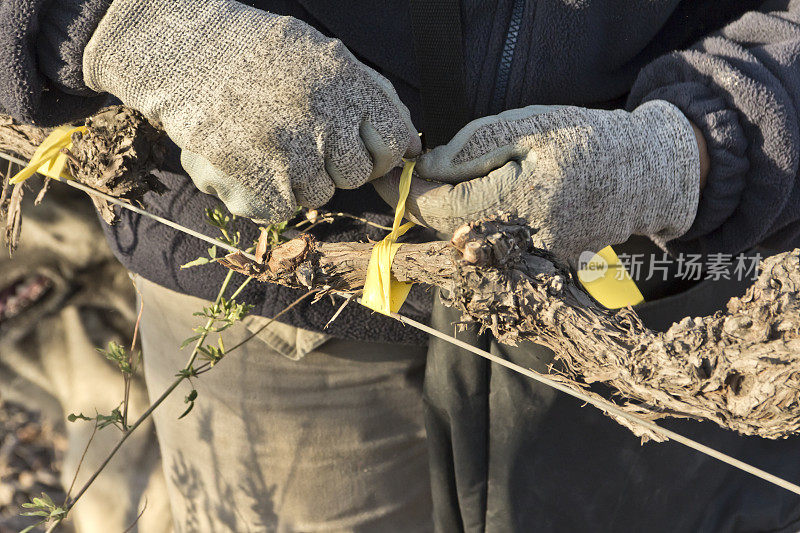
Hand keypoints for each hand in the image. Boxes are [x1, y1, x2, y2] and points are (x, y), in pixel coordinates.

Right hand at [83, 0, 420, 221]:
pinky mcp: (258, 187)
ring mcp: (289, 159)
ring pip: (319, 195)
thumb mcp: (324, 59)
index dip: (379, 149)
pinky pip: (282, 210)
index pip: (393, 143)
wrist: (183, 58)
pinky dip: (268, 194)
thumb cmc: (260, 57)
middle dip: (335, 162)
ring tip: (269, 144)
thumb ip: (375, 99)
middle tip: (302, 138)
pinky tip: (250, 161)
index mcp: (344, 86)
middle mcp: (322, 124)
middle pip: (355, 175)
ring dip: (299, 178)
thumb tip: (414, 146)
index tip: (359, 144)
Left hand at [374, 102, 699, 264]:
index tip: (388, 180)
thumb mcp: (530, 126)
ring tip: (440, 192)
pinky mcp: (548, 269)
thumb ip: (473, 148)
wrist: (645, 173)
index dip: (408, 196)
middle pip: (452, 234)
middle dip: (424, 209)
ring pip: (472, 248)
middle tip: (406, 184)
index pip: (444, 210)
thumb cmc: (588, 140)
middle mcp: (532, 240)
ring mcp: (542, 261)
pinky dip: (476, 235)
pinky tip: (474, 211)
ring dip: (446, 223)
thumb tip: (427, 171)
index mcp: (527, 198)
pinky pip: (496, 255)